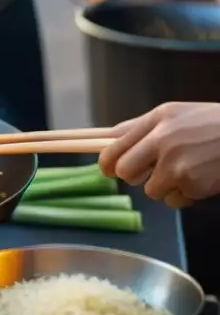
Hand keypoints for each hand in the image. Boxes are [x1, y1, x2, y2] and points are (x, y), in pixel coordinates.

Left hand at [99, 103, 219, 204]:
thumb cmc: (209, 124)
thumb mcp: (173, 114)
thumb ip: (139, 126)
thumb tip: (106, 137)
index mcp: (157, 120)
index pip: (113, 147)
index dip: (105, 163)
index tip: (107, 170)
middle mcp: (163, 141)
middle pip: (124, 173)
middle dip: (132, 176)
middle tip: (149, 171)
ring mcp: (177, 165)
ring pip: (150, 190)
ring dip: (163, 186)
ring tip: (185, 169)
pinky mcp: (193, 185)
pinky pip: (173, 200)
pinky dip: (183, 195)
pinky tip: (199, 178)